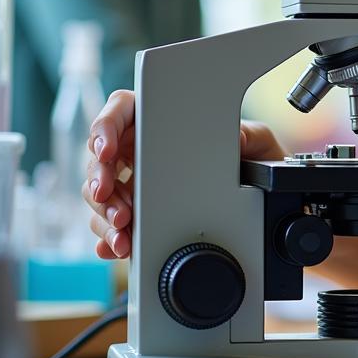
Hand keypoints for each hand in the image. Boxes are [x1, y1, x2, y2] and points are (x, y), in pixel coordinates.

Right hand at [83, 90, 285, 259]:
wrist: (257, 195)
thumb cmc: (250, 159)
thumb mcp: (256, 143)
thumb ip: (250, 136)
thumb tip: (237, 138)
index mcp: (159, 123)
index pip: (121, 111)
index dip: (105, 127)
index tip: (107, 150)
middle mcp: (140, 150)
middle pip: (101, 158)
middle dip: (99, 178)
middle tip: (106, 194)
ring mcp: (134, 183)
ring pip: (100, 195)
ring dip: (105, 214)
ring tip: (122, 230)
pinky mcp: (136, 215)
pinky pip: (111, 226)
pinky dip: (110, 238)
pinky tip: (117, 246)